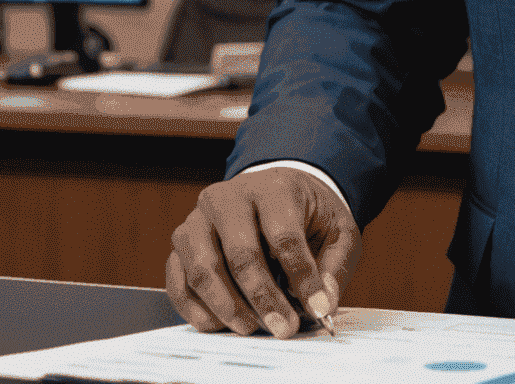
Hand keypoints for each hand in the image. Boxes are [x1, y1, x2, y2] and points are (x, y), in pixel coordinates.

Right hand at [166, 168, 360, 336]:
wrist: (273, 192)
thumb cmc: (305, 213)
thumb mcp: (336, 229)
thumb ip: (334, 266)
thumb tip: (324, 304)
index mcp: (273, 187)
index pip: (284, 235)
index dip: (301, 277)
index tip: (317, 308)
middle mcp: (229, 198)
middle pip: (241, 253)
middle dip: (263, 297)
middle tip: (283, 327)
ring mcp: (199, 219)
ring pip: (202, 269)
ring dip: (227, 307)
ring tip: (251, 327)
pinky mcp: (181, 244)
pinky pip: (178, 281)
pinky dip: (196, 310)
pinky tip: (220, 325)